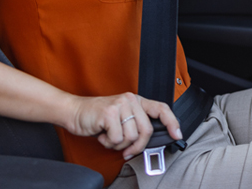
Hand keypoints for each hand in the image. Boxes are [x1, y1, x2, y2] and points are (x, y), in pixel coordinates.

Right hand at [65, 92, 182, 159]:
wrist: (74, 112)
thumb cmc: (98, 118)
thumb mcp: (121, 118)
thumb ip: (135, 125)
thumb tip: (149, 142)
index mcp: (136, 101)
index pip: (161, 108)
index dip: (172, 122)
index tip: (177, 135)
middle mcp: (130, 100)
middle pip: (146, 130)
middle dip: (137, 146)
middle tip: (125, 151)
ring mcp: (120, 105)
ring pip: (131, 137)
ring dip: (119, 144)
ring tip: (109, 136)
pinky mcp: (109, 112)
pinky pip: (117, 139)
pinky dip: (108, 143)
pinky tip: (102, 134)